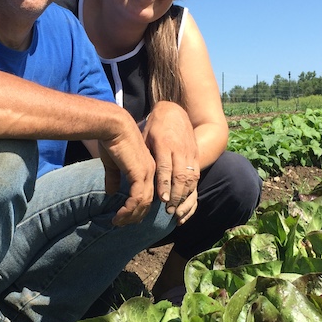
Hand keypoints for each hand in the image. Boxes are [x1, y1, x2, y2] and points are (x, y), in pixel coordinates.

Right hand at [97, 115, 156, 226]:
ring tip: (118, 222)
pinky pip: (137, 199)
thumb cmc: (111, 140)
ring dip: (131, 216)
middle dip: (135, 216)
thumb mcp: (112, 163)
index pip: (147, 193)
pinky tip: (118, 215)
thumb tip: (111, 192)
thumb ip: (114, 178)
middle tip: (121, 223)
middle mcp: (150, 172)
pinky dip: (128, 210)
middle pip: (148, 202)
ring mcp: (147, 173)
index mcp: (146, 168)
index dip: (138, 207)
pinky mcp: (139, 174)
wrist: (112, 126)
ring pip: (143, 203)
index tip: (125, 216)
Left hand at [141, 101, 199, 218]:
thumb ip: (138, 159)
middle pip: (180, 175)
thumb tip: (125, 182)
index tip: (162, 199)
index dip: (164, 184)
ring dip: (184, 195)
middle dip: (175, 195)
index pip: (165, 167)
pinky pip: (196, 176)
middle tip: (169, 210)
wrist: (174, 111)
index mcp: (164, 144)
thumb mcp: (143, 139)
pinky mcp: (196, 155)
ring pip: (191, 178)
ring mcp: (190, 153)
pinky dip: (191, 190)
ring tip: (176, 210)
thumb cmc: (153, 128)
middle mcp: (179, 149)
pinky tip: (185, 201)